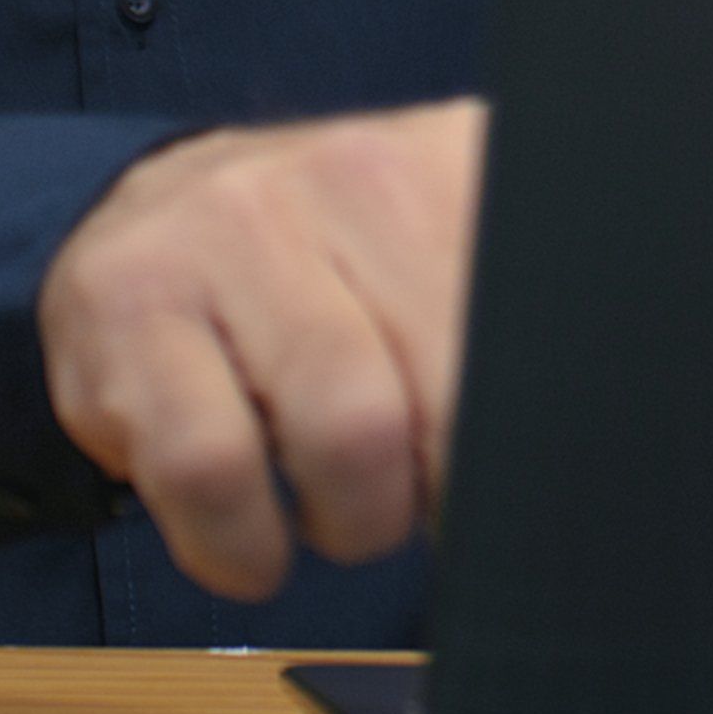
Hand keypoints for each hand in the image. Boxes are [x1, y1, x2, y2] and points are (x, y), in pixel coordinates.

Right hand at [36, 100, 481, 601]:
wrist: (150, 219)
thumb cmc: (326, 285)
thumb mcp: (446, 273)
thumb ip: (514, 345)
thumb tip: (581, 472)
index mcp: (460, 166)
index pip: (531, 337)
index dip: (524, 454)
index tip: (507, 504)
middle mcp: (357, 172)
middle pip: (452, 403)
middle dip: (437, 499)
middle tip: (407, 502)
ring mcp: (236, 222)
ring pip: (341, 437)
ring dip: (347, 524)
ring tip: (327, 512)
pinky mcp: (131, 296)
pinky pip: (209, 470)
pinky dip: (238, 546)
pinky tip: (246, 540)